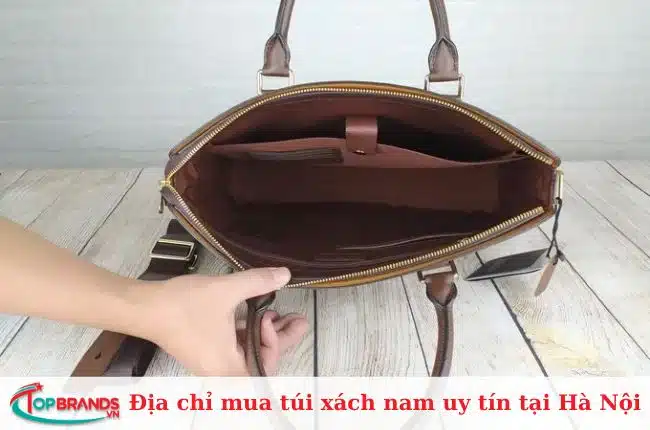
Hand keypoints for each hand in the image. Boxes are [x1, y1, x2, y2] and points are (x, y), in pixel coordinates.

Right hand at [138, 267, 307, 375]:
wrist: (143, 307)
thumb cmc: (181, 306)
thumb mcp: (227, 290)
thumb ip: (259, 282)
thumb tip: (284, 274)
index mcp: (227, 366)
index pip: (266, 366)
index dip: (276, 341)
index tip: (269, 315)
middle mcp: (221, 370)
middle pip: (262, 360)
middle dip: (281, 338)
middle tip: (298, 319)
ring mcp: (212, 362)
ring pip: (249, 352)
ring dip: (265, 333)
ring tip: (277, 311)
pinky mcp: (206, 351)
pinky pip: (235, 346)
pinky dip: (248, 331)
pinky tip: (256, 313)